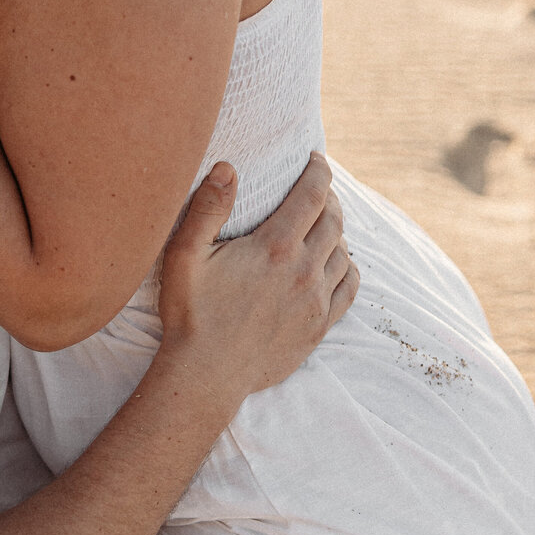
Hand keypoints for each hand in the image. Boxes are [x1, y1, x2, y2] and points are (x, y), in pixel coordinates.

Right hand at [157, 152, 356, 397]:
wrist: (206, 375)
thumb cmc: (191, 314)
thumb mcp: (185, 256)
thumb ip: (207, 208)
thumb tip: (227, 167)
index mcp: (274, 248)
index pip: (312, 195)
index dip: (319, 171)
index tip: (316, 159)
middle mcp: (303, 270)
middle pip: (333, 220)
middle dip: (329, 197)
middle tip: (318, 189)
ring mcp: (315, 301)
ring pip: (345, 253)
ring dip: (337, 232)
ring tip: (323, 225)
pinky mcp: (319, 327)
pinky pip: (349, 289)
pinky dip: (349, 268)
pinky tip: (337, 263)